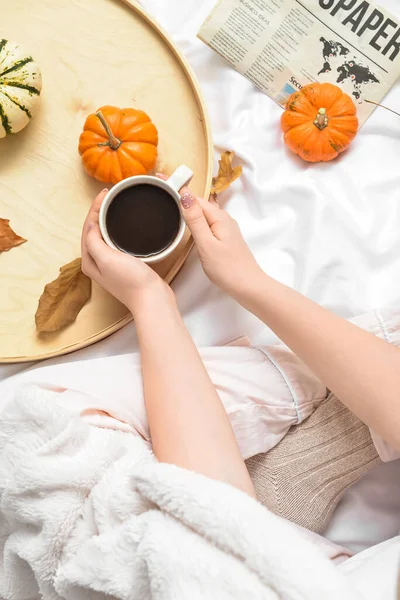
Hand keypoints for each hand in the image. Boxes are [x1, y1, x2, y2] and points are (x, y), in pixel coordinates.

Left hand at [81, 189, 173, 314]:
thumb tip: (91, 225)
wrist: (152, 299)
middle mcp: (96, 263)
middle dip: (100, 212)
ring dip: (108, 220)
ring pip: (105, 236)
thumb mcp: (107, 258)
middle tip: (110, 195)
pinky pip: (116, 242)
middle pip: (94, 231)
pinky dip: (118, 230)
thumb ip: (94, 241)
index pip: (87, 228)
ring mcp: (110, 265)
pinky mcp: (124, 266)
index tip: (105, 193)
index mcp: (89, 260)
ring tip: (116, 205)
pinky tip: (125, 225)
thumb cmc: (131, 281)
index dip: (94, 209)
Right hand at [166, 181, 260, 296]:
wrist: (248, 286)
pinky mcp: (224, 238)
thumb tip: (186, 195)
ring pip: (203, 212)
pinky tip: (187, 221)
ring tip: (169, 200)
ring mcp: (225, 228)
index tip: (160, 178)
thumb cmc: (227, 268)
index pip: (194, 197)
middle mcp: (223, 219)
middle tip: (160, 187)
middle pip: (199, 203)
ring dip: (188, 205)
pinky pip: (207, 222)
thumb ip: (196, 220)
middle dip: (181, 194)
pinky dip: (195, 218)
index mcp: (218, 217)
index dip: (177, 188)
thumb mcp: (207, 244)